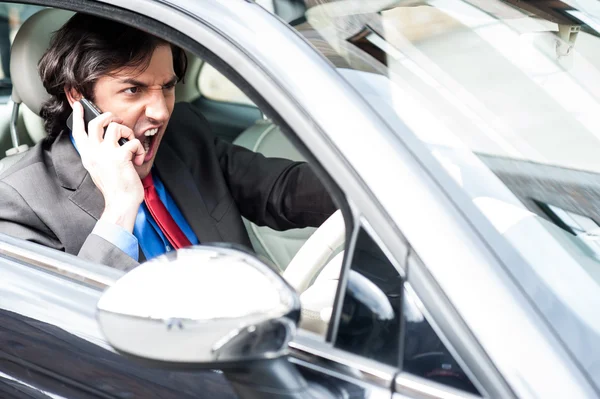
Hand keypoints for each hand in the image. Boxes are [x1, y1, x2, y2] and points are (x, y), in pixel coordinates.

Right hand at [71, 101, 145, 231]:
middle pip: (95, 123)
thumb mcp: (99, 170)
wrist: (121, 203)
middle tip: (117, 121)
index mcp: (88, 156)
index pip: (78, 132)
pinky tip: (139, 159)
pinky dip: (140, 149)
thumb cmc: (115, 189)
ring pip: (115, 126)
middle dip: (108, 116)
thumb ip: (99, 155)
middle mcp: (94, 153)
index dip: (78, 116)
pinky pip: (132, 141)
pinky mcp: (120, 157)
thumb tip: (108, 141)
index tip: (79, 105)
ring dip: (128, 131)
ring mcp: (106, 154)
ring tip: (132, 144)